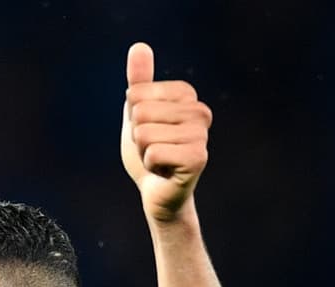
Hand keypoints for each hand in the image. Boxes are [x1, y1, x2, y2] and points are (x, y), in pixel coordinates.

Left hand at [120, 42, 212, 221]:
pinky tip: (164, 172)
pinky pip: (153, 153)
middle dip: (137, 137)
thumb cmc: (148, 152)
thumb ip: (138, 82)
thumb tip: (139, 46)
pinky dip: (150, 167)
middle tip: (153, 149)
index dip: (133, 118)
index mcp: (186, 95)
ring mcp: (201, 135)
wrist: (157, 193)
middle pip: (139, 112)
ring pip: (144, 134)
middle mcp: (200, 111)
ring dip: (144, 152)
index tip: (149, 132)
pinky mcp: (198, 158)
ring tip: (159, 160)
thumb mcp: (137, 113)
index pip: (136, 93)